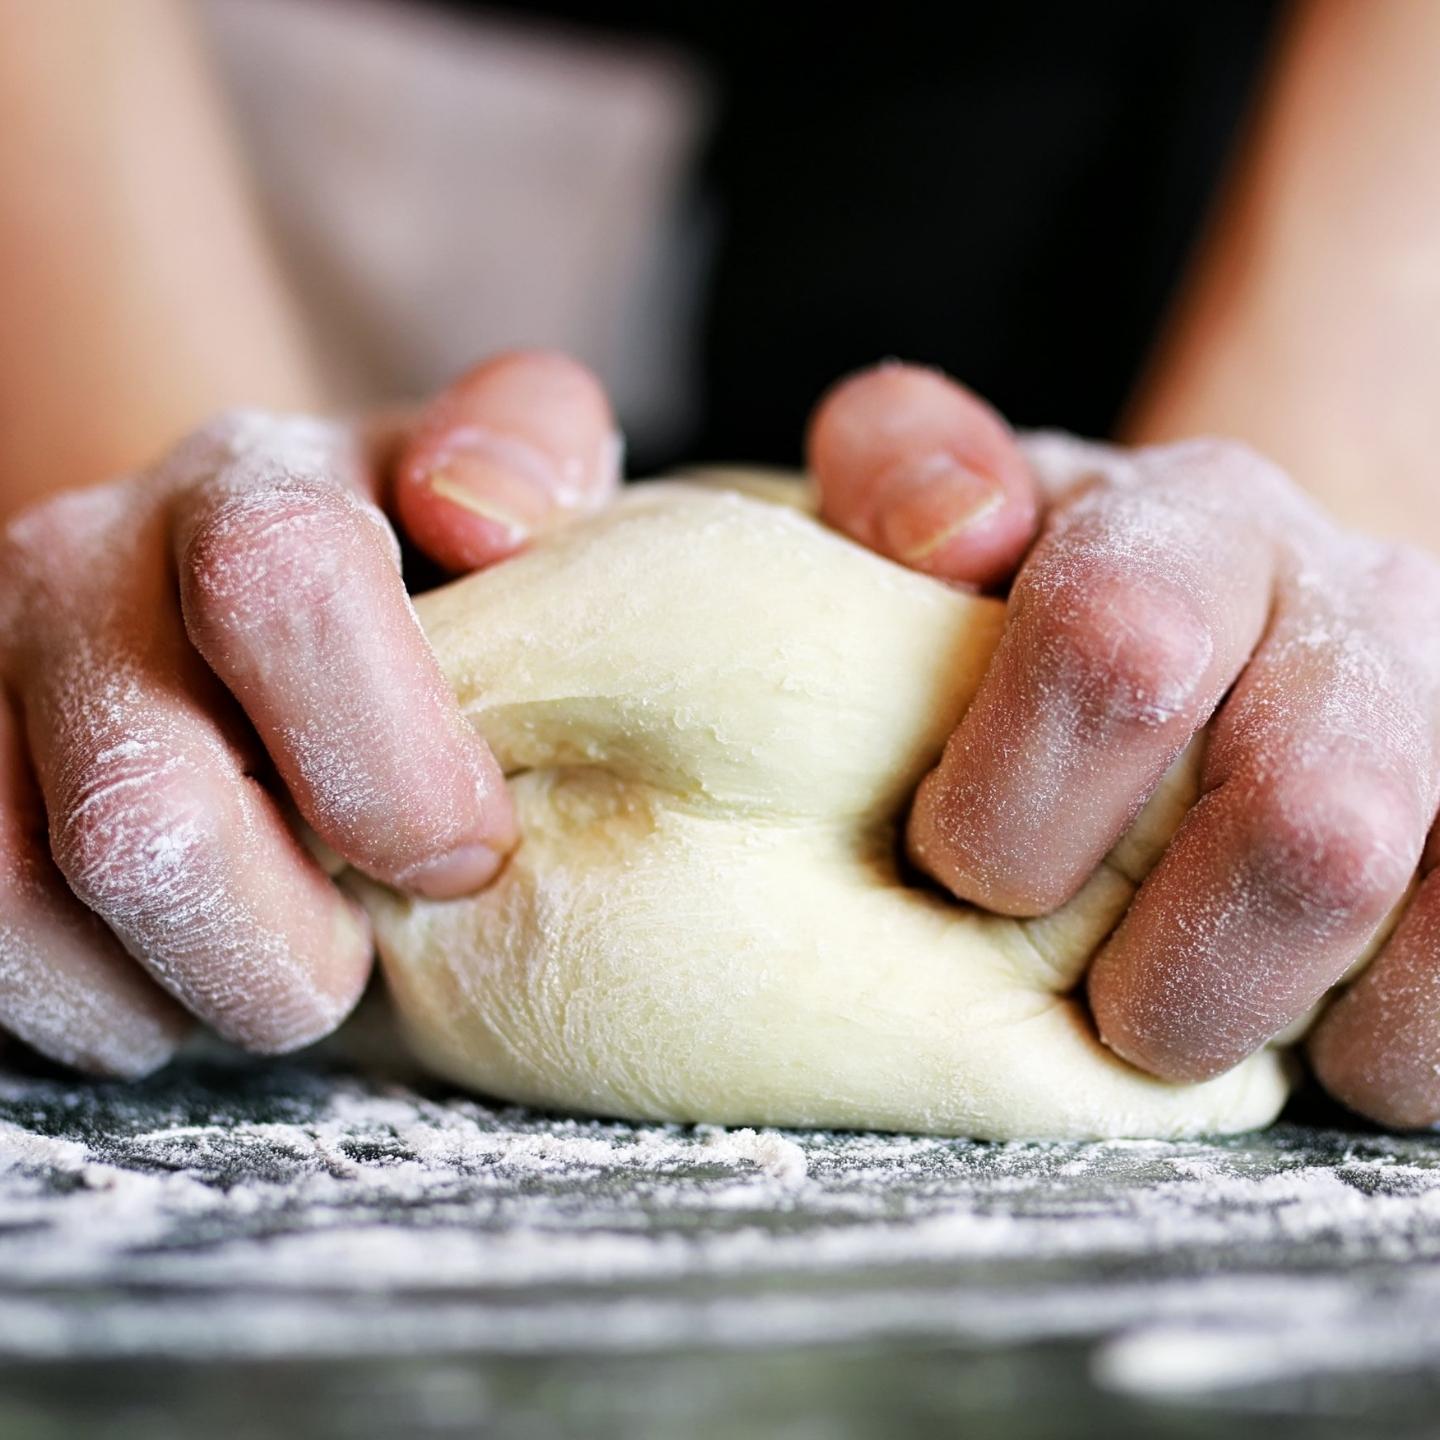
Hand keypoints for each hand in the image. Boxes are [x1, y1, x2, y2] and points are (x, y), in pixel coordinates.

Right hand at [0, 350, 617, 1076]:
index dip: (394, 767)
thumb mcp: (495, 480)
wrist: (217, 583)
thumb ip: (528, 448)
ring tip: (285, 961)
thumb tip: (483, 522)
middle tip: (366, 944)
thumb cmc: (403, 563)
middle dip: (290, 948)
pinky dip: (104, 1007)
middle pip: (142, 812)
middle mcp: (81, 565)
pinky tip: (185, 973)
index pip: (280, 583)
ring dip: (195, 989)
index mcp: (250, 486)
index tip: (469, 853)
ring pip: (25, 900)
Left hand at [809, 362, 1439, 1128]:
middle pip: (1306, 819)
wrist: (1251, 650)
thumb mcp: (960, 523)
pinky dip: (1369, 1046)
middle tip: (1082, 987)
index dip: (1011, 807)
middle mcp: (1360, 602)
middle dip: (1153, 959)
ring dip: (1241, 1004)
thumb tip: (951, 531)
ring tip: (1164, 1012)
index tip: (958, 862)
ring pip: (1381, 895)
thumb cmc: (1053, 607)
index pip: (1114, 644)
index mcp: (1201, 516)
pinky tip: (1295, 1021)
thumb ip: (902, 472)